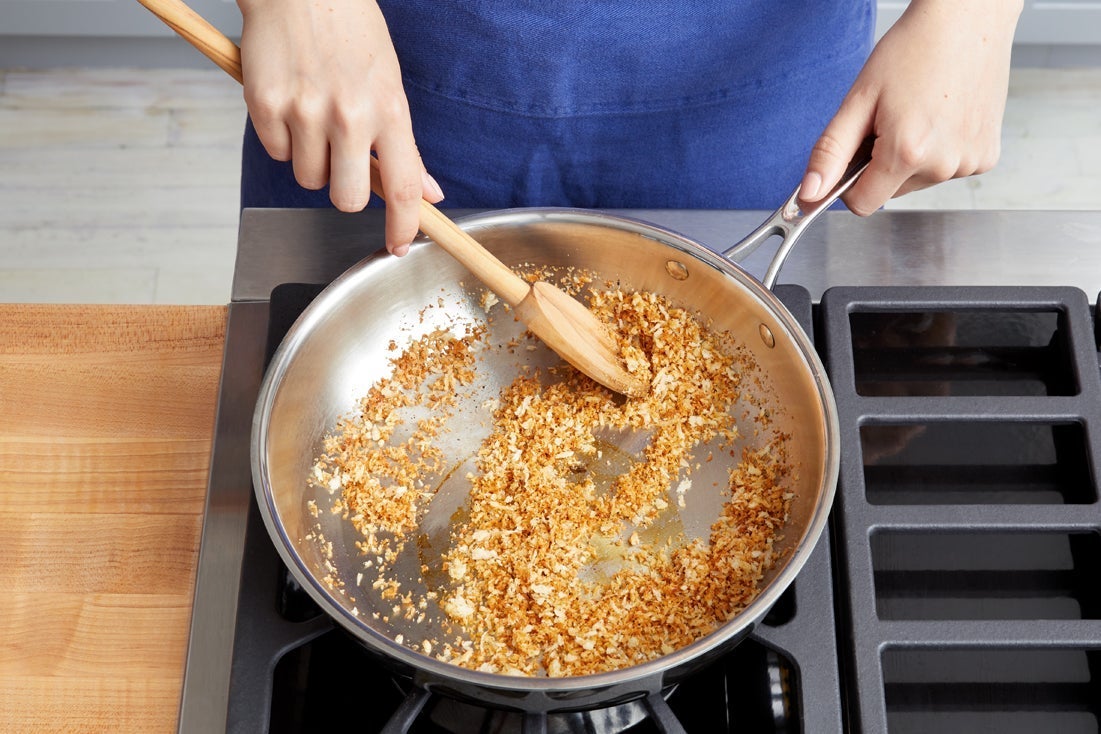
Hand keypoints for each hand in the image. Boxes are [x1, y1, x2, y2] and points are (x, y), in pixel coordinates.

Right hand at [238, 0, 443, 254]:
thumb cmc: (350, 30)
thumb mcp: (389, 82)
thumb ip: (405, 144)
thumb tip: (428, 193)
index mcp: (388, 110)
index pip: (403, 188)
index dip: (403, 226)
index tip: (399, 244)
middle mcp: (348, 115)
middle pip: (347, 198)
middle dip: (345, 191)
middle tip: (343, 161)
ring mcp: (304, 111)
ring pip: (308, 179)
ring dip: (312, 160)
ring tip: (314, 116)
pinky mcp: (264, 105)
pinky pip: (277, 152)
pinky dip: (283, 139)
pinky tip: (290, 102)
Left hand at [799, 0, 1021, 214]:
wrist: (967, 20)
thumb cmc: (914, 49)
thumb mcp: (859, 99)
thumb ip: (830, 152)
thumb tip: (809, 194)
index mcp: (908, 152)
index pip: (862, 204)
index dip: (848, 183)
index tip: (852, 154)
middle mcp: (943, 164)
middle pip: (890, 191)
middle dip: (880, 164)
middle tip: (890, 119)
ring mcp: (969, 163)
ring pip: (918, 181)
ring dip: (909, 157)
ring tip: (919, 113)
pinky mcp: (986, 157)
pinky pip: (946, 169)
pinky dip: (938, 151)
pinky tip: (943, 117)